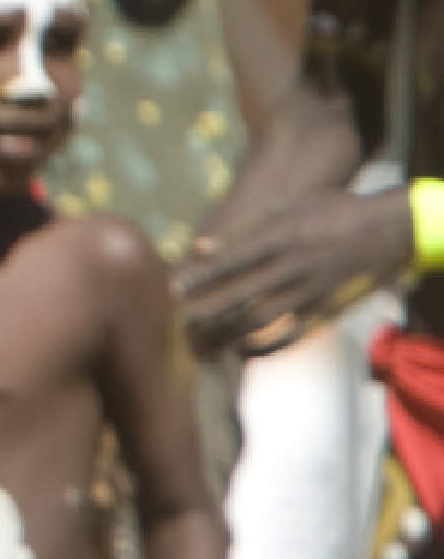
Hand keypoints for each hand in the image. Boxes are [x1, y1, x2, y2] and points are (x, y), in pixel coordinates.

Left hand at [176, 185, 410, 356]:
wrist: (386, 230)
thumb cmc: (328, 210)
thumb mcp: (285, 207)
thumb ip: (241, 228)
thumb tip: (199, 247)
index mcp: (280, 237)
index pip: (231, 261)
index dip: (201, 277)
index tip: (172, 289)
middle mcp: (292, 267)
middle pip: (241, 295)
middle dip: (206, 311)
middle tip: (176, 324)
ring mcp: (308, 291)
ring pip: (261, 318)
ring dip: (228, 333)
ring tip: (200, 345)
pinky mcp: (323, 308)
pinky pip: (290, 332)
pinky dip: (266, 345)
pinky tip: (241, 351)